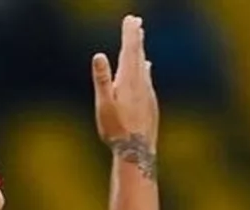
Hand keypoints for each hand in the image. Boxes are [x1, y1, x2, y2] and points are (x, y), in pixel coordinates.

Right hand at [92, 15, 158, 149]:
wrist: (137, 151)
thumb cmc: (116, 129)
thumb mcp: (104, 105)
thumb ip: (102, 80)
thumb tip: (99, 55)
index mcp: (128, 80)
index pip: (129, 51)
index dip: (130, 34)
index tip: (131, 19)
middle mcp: (141, 83)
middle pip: (138, 55)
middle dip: (136, 37)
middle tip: (136, 21)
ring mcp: (148, 92)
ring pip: (144, 66)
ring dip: (141, 51)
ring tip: (140, 40)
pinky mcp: (150, 102)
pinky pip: (147, 78)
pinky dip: (145, 68)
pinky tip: (147, 68)